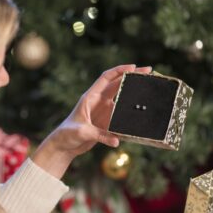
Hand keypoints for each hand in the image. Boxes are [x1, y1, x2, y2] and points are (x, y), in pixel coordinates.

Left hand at [32, 65, 151, 177]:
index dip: (120, 71)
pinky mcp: (106, 121)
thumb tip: (117, 141)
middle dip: (132, 77)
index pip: (106, 78)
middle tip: (148, 71)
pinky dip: (130, 111)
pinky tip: (141, 111)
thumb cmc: (67, 134)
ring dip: (134, 92)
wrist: (63, 145)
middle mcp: (98, 101)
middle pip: (117, 84)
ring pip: (121, 97)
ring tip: (149, 88)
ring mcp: (103, 111)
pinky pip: (121, 114)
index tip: (134, 67)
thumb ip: (99, 135)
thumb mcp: (82, 132)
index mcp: (90, 97)